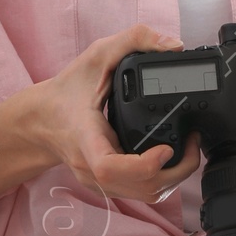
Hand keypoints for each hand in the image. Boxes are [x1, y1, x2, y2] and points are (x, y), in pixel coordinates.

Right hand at [0, 26, 200, 226]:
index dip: (144, 164)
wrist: (42, 119)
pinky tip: (172, 158)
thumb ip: (134, 39)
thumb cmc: (67, 90)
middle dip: (177, 171)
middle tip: (194, 141)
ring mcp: (99, 182)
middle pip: (140, 188)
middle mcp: (91, 168)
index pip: (110, 167)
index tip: (166, 148)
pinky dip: (163, 180)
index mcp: (86, 139)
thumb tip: (174, 46)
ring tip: (189, 149)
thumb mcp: (97, 55)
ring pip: (144, 195)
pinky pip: (140, 193)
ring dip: (174, 177)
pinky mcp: (108, 186)